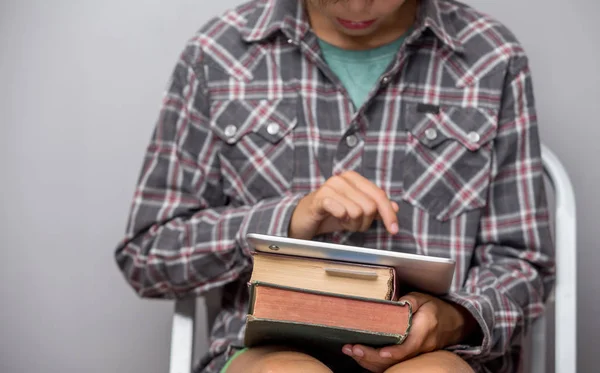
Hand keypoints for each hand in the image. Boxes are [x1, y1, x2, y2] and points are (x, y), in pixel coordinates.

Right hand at [288, 171, 398, 239]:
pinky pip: (341, 211)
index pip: (379, 195)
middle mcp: (343, 179)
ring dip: (352, 224)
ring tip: (342, 222)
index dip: (389, 214)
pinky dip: (341, 220)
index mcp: (354, 178)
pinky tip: (335, 218)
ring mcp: (330, 187)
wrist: (302, 219)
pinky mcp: (319, 198)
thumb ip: (375, 208)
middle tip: (353, 225)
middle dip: (365, 222)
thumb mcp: (355, 212)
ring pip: (357, 211)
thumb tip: (395, 207)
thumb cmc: (329, 214)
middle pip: (370, 206)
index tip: (394, 230)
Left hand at [342, 292, 476, 372]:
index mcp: (425, 330)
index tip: (379, 352)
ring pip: (392, 365)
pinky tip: (360, 355)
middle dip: (372, 357)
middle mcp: (420, 347)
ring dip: (369, 361)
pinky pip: (392, 365)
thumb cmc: (436, 309)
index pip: (409, 346)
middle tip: (352, 348)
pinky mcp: (410, 358)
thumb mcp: (423, 299)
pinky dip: (374, 363)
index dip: (394, 352)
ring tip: (350, 350)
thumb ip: (407, 301)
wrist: (454, 323)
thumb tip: (390, 303)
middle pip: (396, 360)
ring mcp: (415, 356)